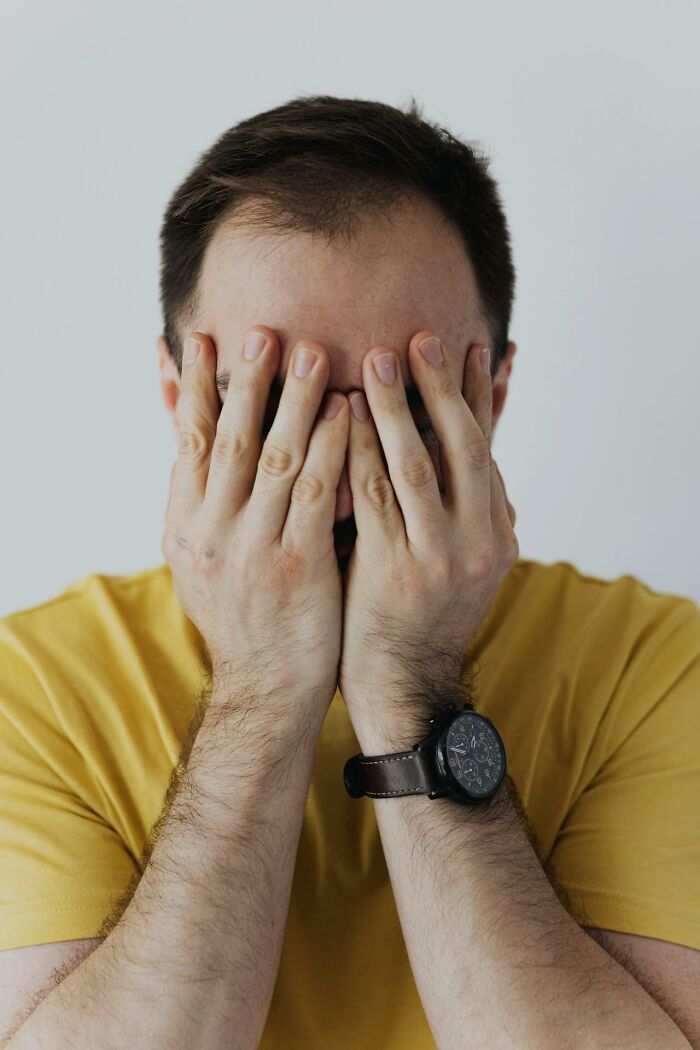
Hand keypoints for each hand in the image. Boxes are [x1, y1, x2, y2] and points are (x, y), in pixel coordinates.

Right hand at [161, 327, 348, 716]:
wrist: (266, 688)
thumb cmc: (243, 615)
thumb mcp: (201, 558)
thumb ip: (200, 498)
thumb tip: (187, 436)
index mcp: (184, 526)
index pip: (186, 443)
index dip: (192, 388)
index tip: (202, 340)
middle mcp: (212, 534)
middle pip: (231, 441)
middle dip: (249, 382)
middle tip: (268, 331)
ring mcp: (254, 550)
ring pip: (276, 460)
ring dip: (296, 403)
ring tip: (315, 354)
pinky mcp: (299, 567)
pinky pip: (318, 496)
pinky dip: (332, 450)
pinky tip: (349, 415)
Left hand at [338, 332, 517, 739]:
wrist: (403, 685)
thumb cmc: (418, 614)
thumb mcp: (459, 560)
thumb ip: (460, 506)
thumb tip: (466, 449)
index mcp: (497, 533)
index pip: (488, 449)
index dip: (480, 396)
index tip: (470, 348)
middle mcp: (479, 542)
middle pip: (463, 447)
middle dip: (441, 388)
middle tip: (421, 337)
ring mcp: (439, 558)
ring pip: (418, 466)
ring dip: (398, 407)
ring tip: (377, 358)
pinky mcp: (395, 572)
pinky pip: (375, 498)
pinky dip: (360, 452)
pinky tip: (344, 417)